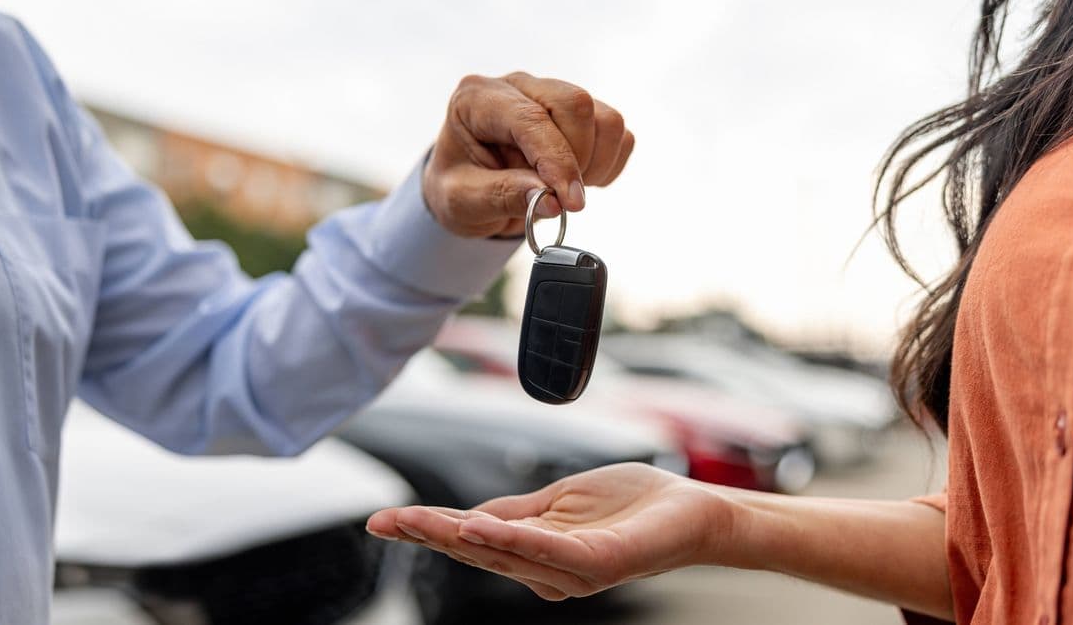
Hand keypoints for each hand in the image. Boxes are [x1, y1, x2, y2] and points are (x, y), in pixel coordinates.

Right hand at [365, 463, 733, 599]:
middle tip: (383, 522)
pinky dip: (514, 539)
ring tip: (418, 522)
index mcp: (532, 553)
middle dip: (426, 535)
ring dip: (458, 536)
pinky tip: (483, 525)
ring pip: (503, 552)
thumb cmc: (630, 505)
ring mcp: (571, 572)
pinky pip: (549, 551)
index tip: (380, 521)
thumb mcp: (559, 499)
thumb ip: (515, 511)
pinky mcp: (599, 564)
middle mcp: (545, 571)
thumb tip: (464, 514)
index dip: (424, 531)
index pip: (469, 540)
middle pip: (475, 550)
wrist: (691, 508)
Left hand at [423, 72, 634, 237]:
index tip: (569, 203)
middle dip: (577, 159)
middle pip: (575, 103)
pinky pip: (617, 133)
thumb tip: (551, 201)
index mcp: (478, 98)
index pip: (530, 118)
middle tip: (560, 199)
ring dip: (596, 163)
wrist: (469, 189)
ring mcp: (553, 95)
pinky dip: (608, 164)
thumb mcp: (462, 201)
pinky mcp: (580, 114)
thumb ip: (503, 196)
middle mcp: (519, 86)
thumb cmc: (459, 188)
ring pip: (604, 118)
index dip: (556, 160)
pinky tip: (580, 180)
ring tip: (565, 191)